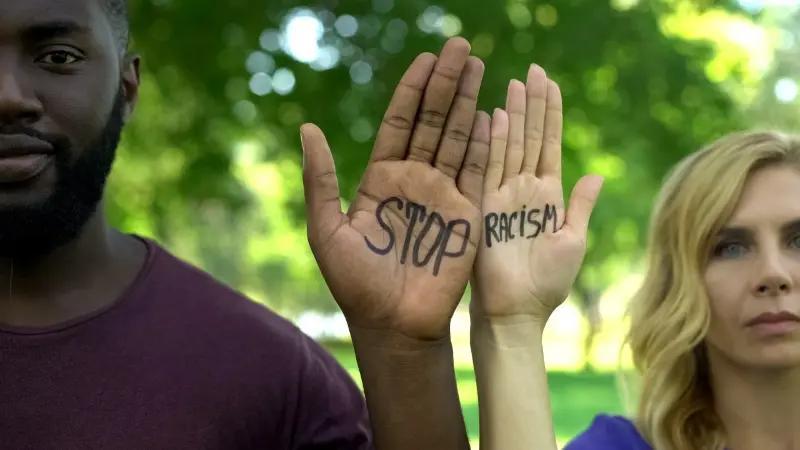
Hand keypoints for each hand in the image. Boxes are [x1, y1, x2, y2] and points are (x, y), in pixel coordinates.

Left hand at [301, 38, 490, 340]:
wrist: (392, 324)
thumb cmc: (355, 282)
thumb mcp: (326, 228)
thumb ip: (320, 179)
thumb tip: (307, 128)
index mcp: (381, 179)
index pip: (399, 123)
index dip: (412, 91)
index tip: (426, 60)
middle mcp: (414, 180)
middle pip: (433, 121)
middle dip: (447, 83)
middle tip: (462, 46)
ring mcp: (443, 195)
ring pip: (458, 138)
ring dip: (468, 102)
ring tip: (479, 66)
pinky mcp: (468, 214)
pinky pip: (478, 171)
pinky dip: (485, 143)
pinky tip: (492, 113)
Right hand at [471, 65, 602, 322]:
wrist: (517, 312)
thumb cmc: (547, 283)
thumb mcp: (573, 240)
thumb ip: (581, 205)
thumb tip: (598, 174)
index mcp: (547, 195)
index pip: (549, 144)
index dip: (550, 114)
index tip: (549, 83)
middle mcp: (524, 190)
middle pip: (530, 137)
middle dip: (532, 104)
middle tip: (532, 70)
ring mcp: (503, 196)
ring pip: (510, 146)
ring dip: (514, 114)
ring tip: (515, 83)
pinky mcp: (485, 208)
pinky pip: (489, 169)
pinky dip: (494, 143)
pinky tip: (496, 116)